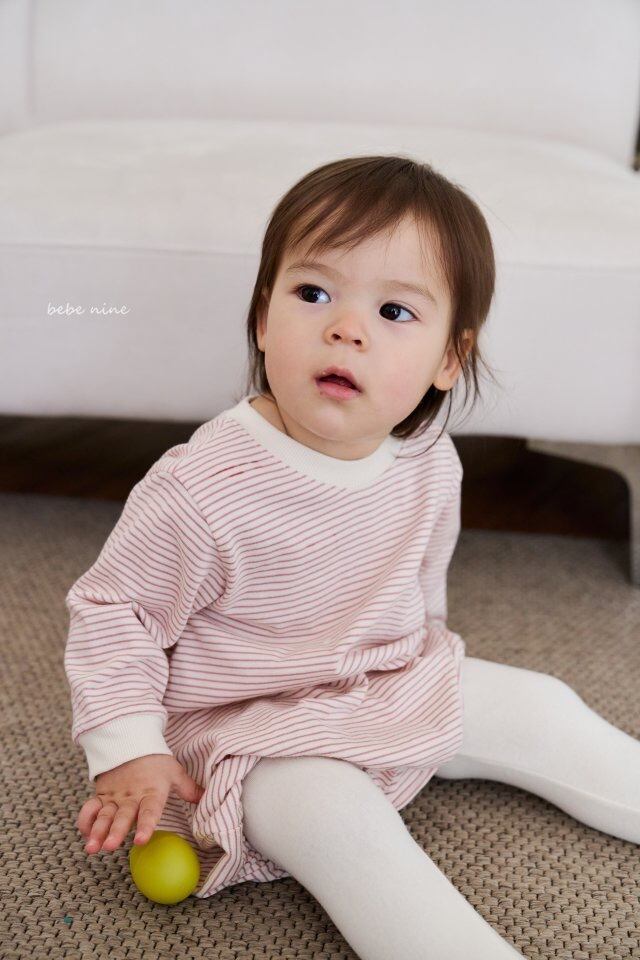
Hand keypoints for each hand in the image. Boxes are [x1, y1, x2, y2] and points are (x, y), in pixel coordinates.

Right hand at [76, 754, 204, 854]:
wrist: (131, 742)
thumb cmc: (156, 761)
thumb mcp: (174, 772)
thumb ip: (188, 788)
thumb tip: (206, 799)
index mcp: (151, 792)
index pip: (149, 811)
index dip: (146, 825)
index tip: (142, 840)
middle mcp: (131, 797)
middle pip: (122, 816)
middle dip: (115, 832)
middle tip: (110, 846)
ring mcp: (114, 797)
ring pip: (104, 815)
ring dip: (97, 831)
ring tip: (92, 848)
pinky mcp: (102, 795)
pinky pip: (90, 808)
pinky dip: (86, 820)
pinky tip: (85, 834)